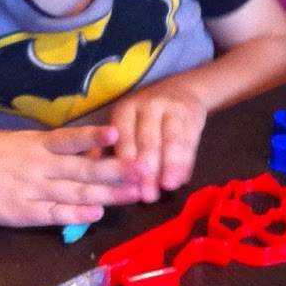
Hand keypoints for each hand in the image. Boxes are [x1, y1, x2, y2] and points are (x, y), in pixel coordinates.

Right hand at [0, 124, 142, 227]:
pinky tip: (95, 213)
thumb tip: (79, 152)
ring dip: (107, 193)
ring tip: (134, 192)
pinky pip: (52, 213)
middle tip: (145, 168)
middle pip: (82, 167)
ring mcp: (30, 188)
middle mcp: (37, 163)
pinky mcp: (20, 211)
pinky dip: (74, 213)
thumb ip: (45, 149)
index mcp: (36, 144)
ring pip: (74, 190)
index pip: (70, 139)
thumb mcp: (17, 143)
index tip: (120, 132)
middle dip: (116, 169)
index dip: (95, 136)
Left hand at [108, 80, 208, 201]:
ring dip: (171, 165)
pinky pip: (189, 141)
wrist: (183, 89)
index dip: (126, 160)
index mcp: (127, 109)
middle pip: (148, 140)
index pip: (125, 135)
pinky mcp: (192, 115)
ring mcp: (172, 108)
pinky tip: (182, 179)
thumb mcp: (126, 122)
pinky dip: (186, 161)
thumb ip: (111, 147)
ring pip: (171, 139)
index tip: (127, 184)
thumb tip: (94, 170)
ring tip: (169, 187)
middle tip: (148, 196)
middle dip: (148, 169)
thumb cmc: (146, 115)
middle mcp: (149, 105)